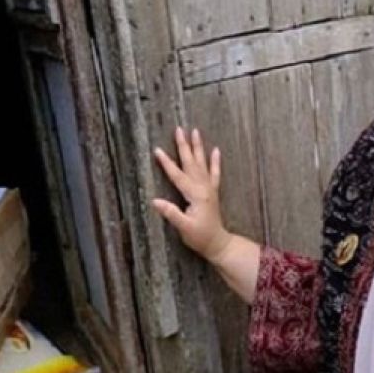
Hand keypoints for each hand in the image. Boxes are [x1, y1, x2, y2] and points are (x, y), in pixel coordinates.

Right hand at [152, 127, 232, 262]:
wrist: (218, 243)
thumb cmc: (200, 237)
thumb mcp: (183, 228)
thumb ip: (171, 213)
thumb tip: (155, 201)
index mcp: (195, 195)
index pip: (177, 175)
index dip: (166, 163)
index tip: (157, 150)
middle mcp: (203, 188)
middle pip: (191, 163)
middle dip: (184, 145)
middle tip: (179, 129)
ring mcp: (209, 189)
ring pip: (202, 163)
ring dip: (198, 147)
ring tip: (196, 131)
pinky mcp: (212, 192)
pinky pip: (215, 173)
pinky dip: (215, 161)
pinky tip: (216, 150)